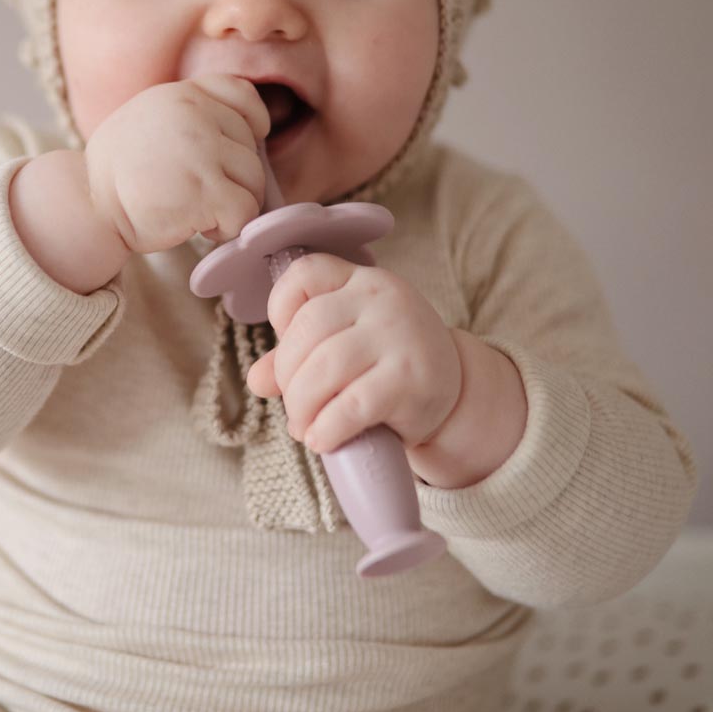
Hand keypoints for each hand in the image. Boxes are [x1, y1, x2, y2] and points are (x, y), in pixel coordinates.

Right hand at [83, 74, 270, 255]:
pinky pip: (244, 211)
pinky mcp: (205, 190)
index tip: (236, 147)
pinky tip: (199, 228)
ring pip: (254, 180)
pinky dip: (227, 228)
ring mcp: (202, 151)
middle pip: (251, 146)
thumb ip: (189, 115)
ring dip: (232, 203)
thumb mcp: (148, 119)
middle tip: (197, 192)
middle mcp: (196, 115)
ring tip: (197, 210)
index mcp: (182, 95)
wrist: (85, 203)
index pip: (241, 94)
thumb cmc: (118, 172)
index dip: (251, 123)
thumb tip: (245, 135)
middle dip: (233, 176)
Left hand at [245, 253, 462, 455]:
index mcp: (362, 281)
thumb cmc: (387, 362)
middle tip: (294, 406)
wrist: (456, 388)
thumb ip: (298, 354)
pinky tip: (322, 439)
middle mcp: (382, 300)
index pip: (307, 272)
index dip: (280, 307)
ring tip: (304, 426)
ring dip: (302, 405)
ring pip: (325, 366)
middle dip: (288, 374)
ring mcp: (399, 337)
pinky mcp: (411, 380)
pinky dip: (328, 427)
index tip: (286, 342)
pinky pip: (353, 404)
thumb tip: (256, 379)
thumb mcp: (345, 343)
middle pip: (308, 328)